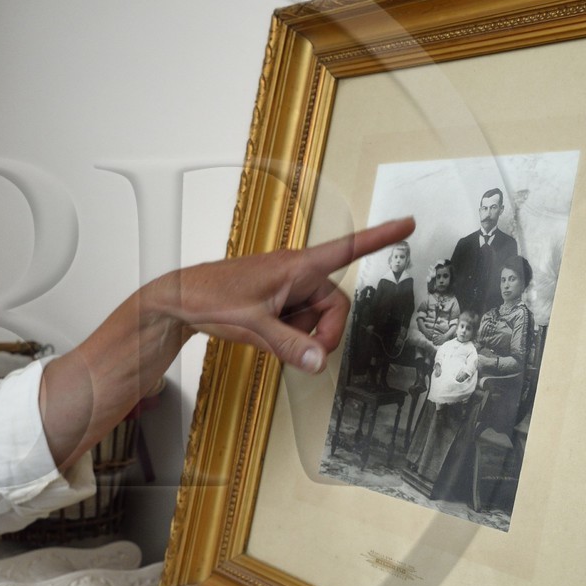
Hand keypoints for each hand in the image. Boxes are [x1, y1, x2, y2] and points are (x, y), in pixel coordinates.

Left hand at [40, 218, 412, 469]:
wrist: (178, 298)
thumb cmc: (210, 297)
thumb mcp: (252, 325)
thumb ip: (288, 344)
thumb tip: (319, 361)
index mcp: (297, 267)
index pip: (347, 249)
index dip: (380, 238)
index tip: (408, 224)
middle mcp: (297, 273)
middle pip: (334, 306)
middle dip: (324, 332)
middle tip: (303, 351)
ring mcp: (286, 288)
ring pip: (315, 319)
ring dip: (301, 335)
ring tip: (268, 334)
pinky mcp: (276, 301)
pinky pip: (298, 323)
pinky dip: (288, 335)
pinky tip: (264, 334)